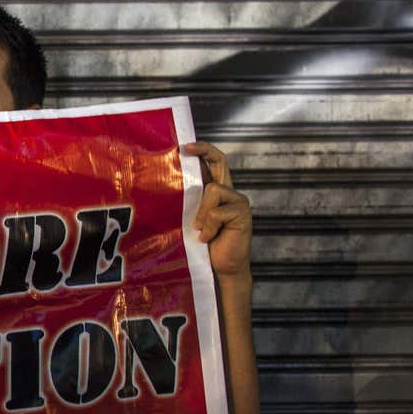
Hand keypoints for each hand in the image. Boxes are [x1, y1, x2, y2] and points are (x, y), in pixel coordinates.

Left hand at [186, 141, 251, 279]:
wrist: (221, 267)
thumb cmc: (204, 245)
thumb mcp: (192, 219)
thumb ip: (190, 201)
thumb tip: (170, 182)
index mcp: (217, 192)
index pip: (215, 163)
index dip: (203, 151)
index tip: (185, 146)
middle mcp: (229, 192)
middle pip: (221, 162)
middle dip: (204, 151)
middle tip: (185, 149)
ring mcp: (238, 202)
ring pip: (212, 190)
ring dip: (202, 212)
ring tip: (202, 230)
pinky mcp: (242, 213)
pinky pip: (216, 212)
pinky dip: (209, 227)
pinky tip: (209, 238)